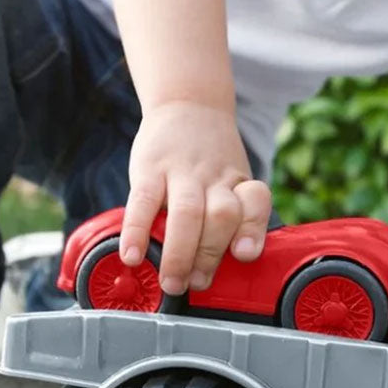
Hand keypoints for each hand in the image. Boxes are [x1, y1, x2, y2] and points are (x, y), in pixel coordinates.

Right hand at [119, 101, 272, 294]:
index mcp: (238, 183)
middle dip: (210, 255)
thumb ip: (233, 216)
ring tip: (171, 282)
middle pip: (221, 216)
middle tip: (197, 283)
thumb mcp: (233, 177)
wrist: (187, 103)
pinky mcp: (150, 168)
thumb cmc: (212, 156)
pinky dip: (137, 230)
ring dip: (179, 253)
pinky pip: (143, 201)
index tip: (244, 254)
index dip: (252, 228)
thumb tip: (228, 266)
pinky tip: (132, 255)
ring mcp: (182, 172)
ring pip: (187, 213)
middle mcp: (214, 178)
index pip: (255, 203)